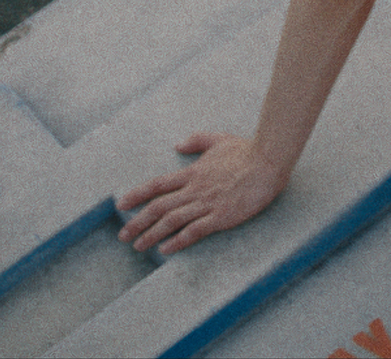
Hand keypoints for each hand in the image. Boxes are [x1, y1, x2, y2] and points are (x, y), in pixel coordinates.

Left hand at [116, 132, 287, 254]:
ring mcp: (207, 203)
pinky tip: (166, 250)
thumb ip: (196, 141)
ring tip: (138, 246)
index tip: (121, 204)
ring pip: (171, 221)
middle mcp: (195, 189)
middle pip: (158, 207)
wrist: (268, 161)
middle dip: (137, 222)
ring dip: (152, 234)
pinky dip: (178, 241)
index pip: (157, 185)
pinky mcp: (221, 216)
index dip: (136, 195)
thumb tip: (177, 144)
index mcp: (192, 172)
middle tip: (123, 235)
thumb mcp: (218, 139)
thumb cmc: (247, 150)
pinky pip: (194, 231)